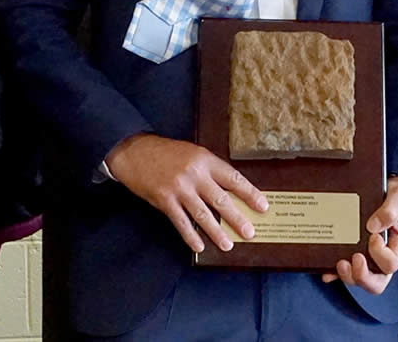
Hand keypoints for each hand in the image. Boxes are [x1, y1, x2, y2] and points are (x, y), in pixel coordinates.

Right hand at [104, 133, 267, 252]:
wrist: (135, 152)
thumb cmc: (166, 153)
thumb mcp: (192, 154)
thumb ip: (209, 171)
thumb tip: (231, 192)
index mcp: (204, 160)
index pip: (233, 179)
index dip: (249, 193)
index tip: (262, 206)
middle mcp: (194, 174)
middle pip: (221, 200)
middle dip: (237, 218)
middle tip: (250, 232)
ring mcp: (179, 189)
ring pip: (202, 215)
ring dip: (217, 232)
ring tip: (228, 244)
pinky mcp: (164, 200)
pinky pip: (181, 222)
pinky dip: (191, 236)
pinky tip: (200, 245)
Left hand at [322, 175, 397, 293]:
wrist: (389, 192)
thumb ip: (390, 211)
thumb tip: (372, 226)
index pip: (390, 264)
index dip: (379, 254)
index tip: (372, 235)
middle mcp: (385, 258)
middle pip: (376, 283)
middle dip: (362, 276)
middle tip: (353, 260)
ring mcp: (371, 259)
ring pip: (360, 280)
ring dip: (348, 276)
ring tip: (339, 263)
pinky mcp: (357, 255)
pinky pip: (347, 270)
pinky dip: (335, 273)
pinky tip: (327, 271)